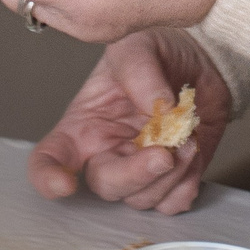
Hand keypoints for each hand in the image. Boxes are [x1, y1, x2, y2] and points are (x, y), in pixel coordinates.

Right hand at [29, 30, 233, 213]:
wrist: (201, 57)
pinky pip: (173, 203)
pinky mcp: (171, 179)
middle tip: (164, 153)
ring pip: (142, 198)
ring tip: (188, 137)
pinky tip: (193, 152)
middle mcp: (106, 153)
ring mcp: (138, 169)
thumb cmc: (157, 51)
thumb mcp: (137, 47)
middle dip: (135, 175)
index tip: (65, 184)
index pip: (49, 158)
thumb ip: (140, 73)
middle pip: (105, 185)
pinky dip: (186, 184)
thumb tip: (159, 106)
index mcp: (84, 125)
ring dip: (170, 174)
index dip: (47, 177)